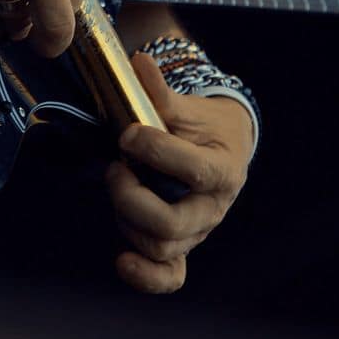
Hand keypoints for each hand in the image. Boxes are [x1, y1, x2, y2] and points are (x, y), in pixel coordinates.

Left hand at [105, 52, 255, 292]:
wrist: (223, 147)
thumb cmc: (201, 125)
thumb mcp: (186, 107)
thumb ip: (159, 93)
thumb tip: (139, 62)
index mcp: (222, 169)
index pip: (193, 170)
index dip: (157, 152)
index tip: (128, 133)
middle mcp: (213, 207)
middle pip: (172, 222)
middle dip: (132, 198)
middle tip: (115, 168)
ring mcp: (197, 231)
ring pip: (161, 246)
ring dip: (128, 220)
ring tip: (119, 185)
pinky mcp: (182, 246)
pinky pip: (169, 276)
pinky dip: (145, 276)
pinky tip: (122, 260)